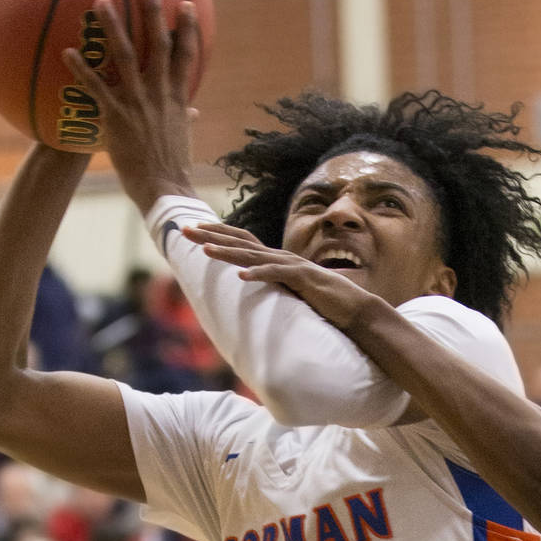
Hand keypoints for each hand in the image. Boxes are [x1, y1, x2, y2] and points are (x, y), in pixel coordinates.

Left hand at [61, 0, 198, 211]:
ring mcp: (138, 103)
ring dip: (114, 28)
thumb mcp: (184, 137)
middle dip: (154, 15)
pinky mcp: (116, 117)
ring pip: (126, 57)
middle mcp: (160, 95)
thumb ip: (186, 118)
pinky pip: (96, 87)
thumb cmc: (173, 167)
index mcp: (179, 99)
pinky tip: (67, 51)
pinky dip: (82, 69)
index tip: (186, 5)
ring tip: (101, 2)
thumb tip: (194, 111)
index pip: (188, 56)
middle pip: (159, 46)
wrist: (164, 188)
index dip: (188, 29)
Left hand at [184, 222, 380, 328]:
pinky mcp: (304, 279)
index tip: (194, 231)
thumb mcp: (291, 292)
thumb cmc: (324, 303)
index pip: (243, 240)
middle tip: (185, 231)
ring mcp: (293, 266)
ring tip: (205, 250)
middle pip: (241, 242)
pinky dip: (259, 274)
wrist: (355, 309)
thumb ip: (274, 286)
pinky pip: (278, 275)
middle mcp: (282, 257)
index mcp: (278, 260)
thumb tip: (254, 289)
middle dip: (212, 236)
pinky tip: (241, 276)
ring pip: (254, 256)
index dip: (219, 234)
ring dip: (228, 253)